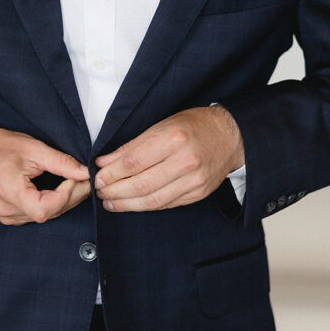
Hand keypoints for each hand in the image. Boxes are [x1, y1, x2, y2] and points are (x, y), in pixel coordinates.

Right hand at [0, 127, 90, 224]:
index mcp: (9, 192)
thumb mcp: (33, 148)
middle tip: (85, 178)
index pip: (45, 208)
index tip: (79, 178)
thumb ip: (61, 162)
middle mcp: (7, 210)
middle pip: (49, 213)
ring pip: (47, 216)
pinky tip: (62, 190)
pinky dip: (54, 203)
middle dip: (72, 196)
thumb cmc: (0, 147)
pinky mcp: (11, 217)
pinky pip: (40, 215)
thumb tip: (84, 172)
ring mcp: (8, 217)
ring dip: (66, 200)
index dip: (67, 195)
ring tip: (76, 182)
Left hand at [94, 106, 243, 212]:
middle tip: (100, 192)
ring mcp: (195, 180)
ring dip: (127, 203)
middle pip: (141, 184)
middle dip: (115, 191)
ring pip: (153, 199)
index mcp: (174, 138)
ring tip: (110, 202)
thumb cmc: (194, 126)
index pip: (134, 161)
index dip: (112, 172)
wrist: (232, 136)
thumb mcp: (163, 124)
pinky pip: (167, 204)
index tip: (98, 176)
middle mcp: (186, 161)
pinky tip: (132, 204)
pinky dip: (146, 206)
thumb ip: (133, 145)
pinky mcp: (198, 193)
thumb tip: (105, 161)